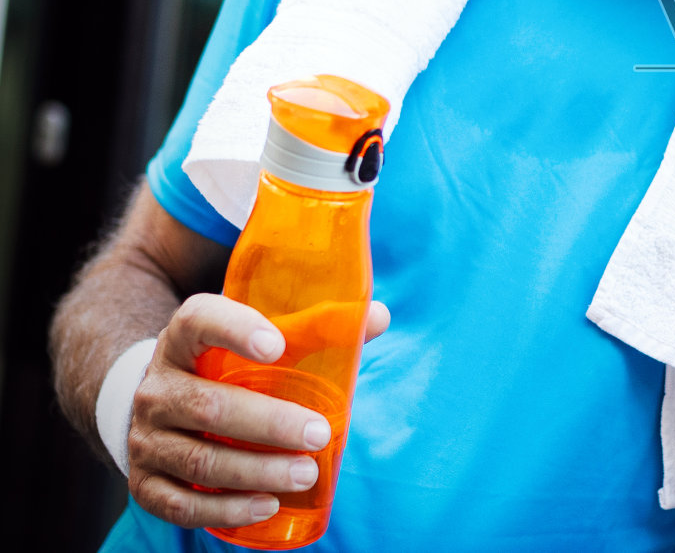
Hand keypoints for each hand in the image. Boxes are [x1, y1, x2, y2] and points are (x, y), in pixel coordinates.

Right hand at [126, 293, 388, 528]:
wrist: (163, 405)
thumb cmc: (227, 366)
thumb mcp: (257, 338)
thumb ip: (314, 326)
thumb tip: (377, 317)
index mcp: (183, 339)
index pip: (199, 320)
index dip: (235, 329)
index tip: (278, 345)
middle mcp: (156, 387)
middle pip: (207, 405)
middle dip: (269, 424)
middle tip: (320, 434)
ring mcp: (146, 437)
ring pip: (198, 458)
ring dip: (256, 472)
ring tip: (306, 474)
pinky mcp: (145, 482)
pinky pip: (180, 503)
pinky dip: (225, 508)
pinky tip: (266, 506)